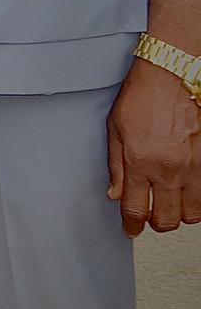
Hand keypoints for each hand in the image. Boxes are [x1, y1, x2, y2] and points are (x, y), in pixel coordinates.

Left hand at [108, 59, 200, 235]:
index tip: (130, 230)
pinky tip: (186, 193)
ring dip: (179, 214)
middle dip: (155, 224)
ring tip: (169, 204)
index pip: (135, 209)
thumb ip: (115, 167)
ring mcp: (193, 168)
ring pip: (192, 214)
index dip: (131, 226)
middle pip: (166, 219)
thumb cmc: (142, 99)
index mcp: (140, 163)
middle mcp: (169, 170)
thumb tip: (115, 194)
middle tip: (149, 217)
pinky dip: (196, 201)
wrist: (172, 78)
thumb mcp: (115, 131)